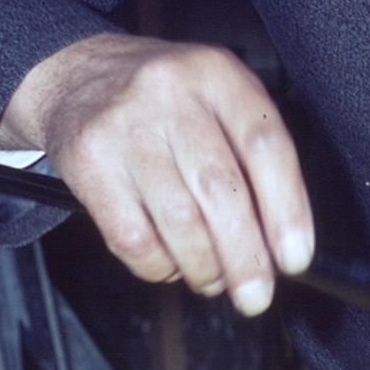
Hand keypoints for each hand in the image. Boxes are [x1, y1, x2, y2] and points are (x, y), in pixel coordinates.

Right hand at [0, 33, 312, 316]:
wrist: (75, 74)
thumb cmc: (163, 100)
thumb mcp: (216, 99)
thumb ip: (252, 157)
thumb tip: (279, 242)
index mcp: (217, 75)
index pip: (265, 146)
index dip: (287, 209)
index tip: (294, 258)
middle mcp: (171, 93)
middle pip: (221, 189)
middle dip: (246, 256)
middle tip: (256, 295)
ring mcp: (124, 125)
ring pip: (178, 219)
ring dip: (204, 267)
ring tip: (214, 280)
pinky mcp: (88, 160)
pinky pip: (132, 236)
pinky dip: (159, 266)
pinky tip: (171, 264)